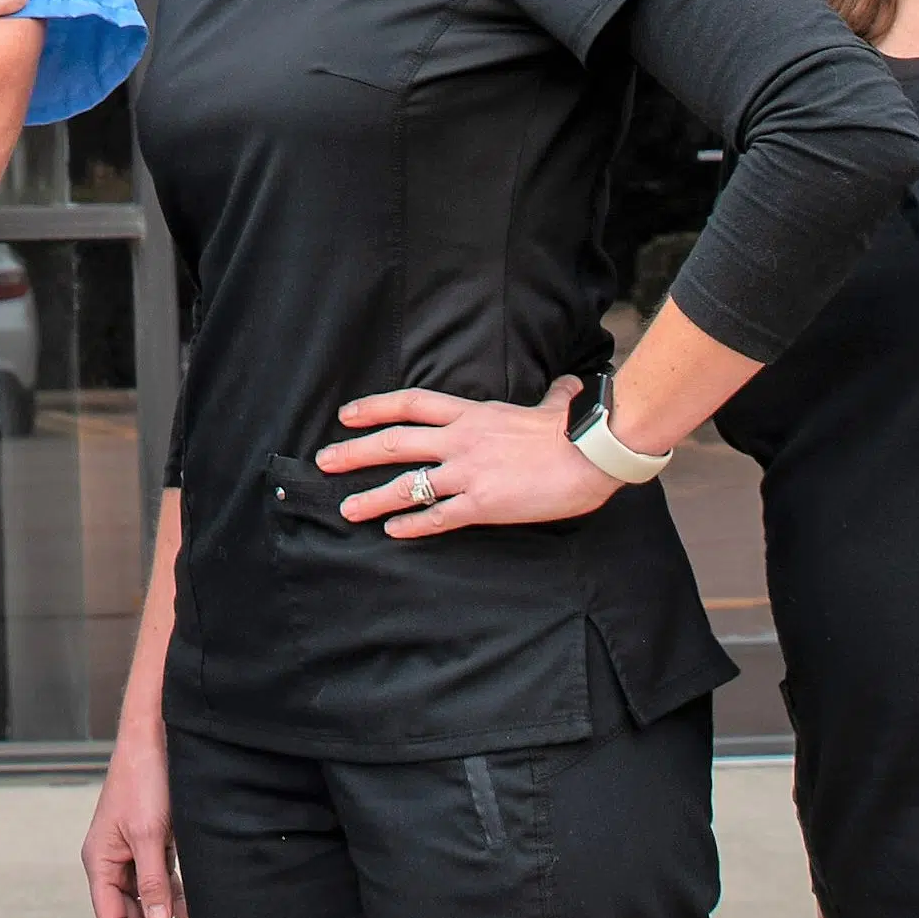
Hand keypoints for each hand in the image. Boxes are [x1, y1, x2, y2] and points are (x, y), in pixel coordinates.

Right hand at [80, 723, 197, 917]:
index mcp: (100, 861)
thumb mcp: (149, 834)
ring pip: (151, 906)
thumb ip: (154, 882)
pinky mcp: (154, 846)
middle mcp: (113, 863)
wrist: (156, 737)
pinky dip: (179, 906)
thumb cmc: (143, 778)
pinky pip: (164, 887)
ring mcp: (134, 855)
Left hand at [315, 381, 625, 534]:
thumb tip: (571, 386)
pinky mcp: (483, 504)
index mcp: (472, 413)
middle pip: (394, 442)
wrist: (593, 451)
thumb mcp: (554, 406)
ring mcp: (469, 472)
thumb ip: (554, 398)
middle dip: (355, 452)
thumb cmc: (577, 429)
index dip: (374, 408)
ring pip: (407, 485)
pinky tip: (393, 532)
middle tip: (325, 461)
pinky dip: (412, 525)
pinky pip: (438, 517)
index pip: (411, 404)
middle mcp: (461, 440)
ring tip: (347, 509)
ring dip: (373, 498)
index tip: (346, 415)